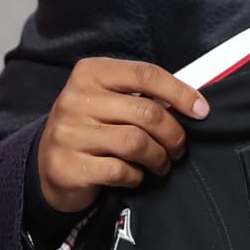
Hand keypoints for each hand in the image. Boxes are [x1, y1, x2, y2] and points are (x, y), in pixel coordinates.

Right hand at [37, 58, 208, 212]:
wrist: (48, 164)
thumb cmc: (92, 127)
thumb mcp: (110, 100)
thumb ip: (142, 95)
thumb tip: (192, 103)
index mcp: (90, 73)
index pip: (145, 74)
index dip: (180, 92)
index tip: (201, 110)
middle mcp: (75, 99)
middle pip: (146, 112)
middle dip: (173, 134)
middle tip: (179, 148)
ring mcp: (68, 133)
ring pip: (136, 143)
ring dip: (158, 157)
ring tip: (161, 163)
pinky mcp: (67, 166)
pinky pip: (120, 171)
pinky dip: (136, 176)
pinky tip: (135, 175)